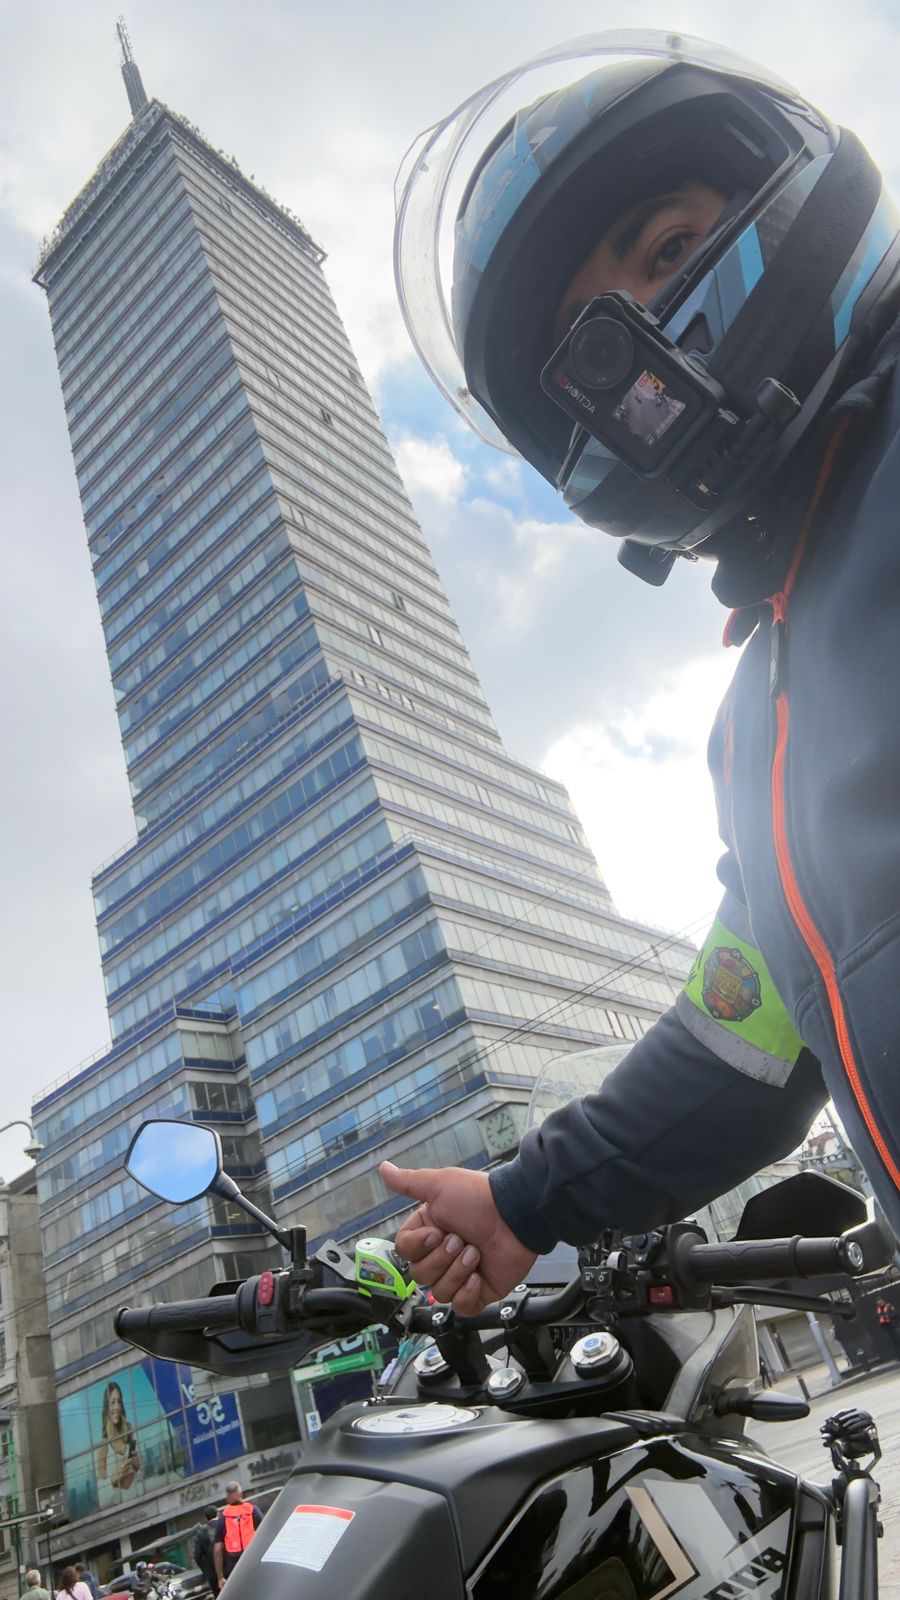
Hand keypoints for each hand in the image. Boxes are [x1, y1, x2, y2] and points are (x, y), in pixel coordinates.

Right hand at [379, 1161, 535, 1313]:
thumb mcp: (439, 1185)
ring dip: (458, 1272)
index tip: (436, 1233)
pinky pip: (461, 1307)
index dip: (418, 1247)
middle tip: (462, 1240)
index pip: (404, 1252)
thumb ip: (409, 1183)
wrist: (516, 1215)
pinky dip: (468, 1294)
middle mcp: (442, 1255)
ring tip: (476, 1253)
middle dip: (441, 1259)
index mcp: (429, 1232)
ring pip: (439, 1292)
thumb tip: (383, 1167)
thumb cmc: (478, 1198)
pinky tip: (479, 1277)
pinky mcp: (480, 1291)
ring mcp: (461, 1275)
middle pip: (419, 1275)